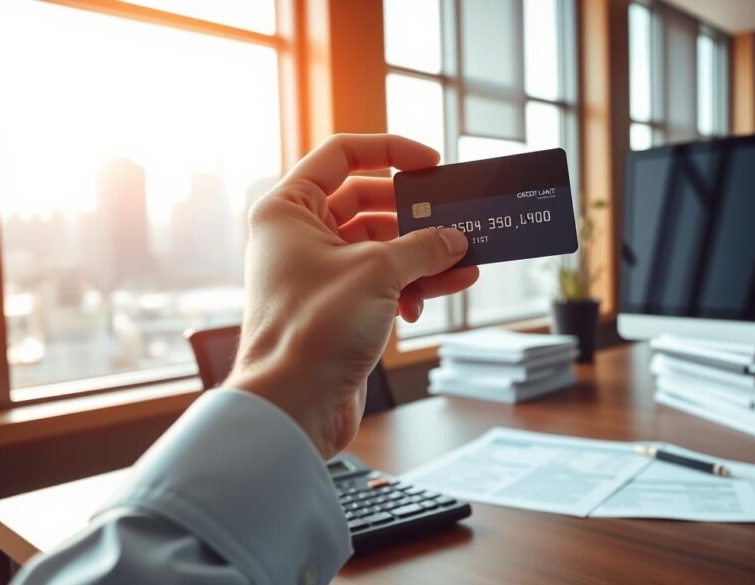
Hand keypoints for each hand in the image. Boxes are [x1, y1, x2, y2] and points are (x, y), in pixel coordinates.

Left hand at [224, 134, 478, 458]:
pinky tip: (444, 292)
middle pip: (367, 203)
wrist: (292, 404)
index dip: (390, 151)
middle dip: (414, 215)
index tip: (431, 163)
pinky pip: (383, 282)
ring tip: (465, 259)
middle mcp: (299, 235)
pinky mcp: (338, 307)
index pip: (342, 155)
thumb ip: (423, 246)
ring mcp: (319, 273)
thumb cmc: (312, 329)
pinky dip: (413, 285)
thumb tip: (455, 238)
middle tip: (453, 219)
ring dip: (423, 254)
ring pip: (381, 247)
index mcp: (289, 208)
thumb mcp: (379, 272)